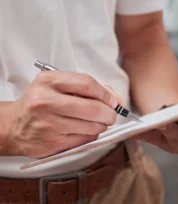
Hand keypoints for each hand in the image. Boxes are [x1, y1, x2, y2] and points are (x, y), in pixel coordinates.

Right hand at [3, 71, 120, 157]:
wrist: (14, 125)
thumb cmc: (40, 101)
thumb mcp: (59, 84)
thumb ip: (89, 87)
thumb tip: (116, 100)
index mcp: (49, 81)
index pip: (87, 84)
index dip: (105, 94)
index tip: (113, 100)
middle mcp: (45, 102)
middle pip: (92, 108)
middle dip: (109, 113)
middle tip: (111, 114)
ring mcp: (47, 124)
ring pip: (91, 126)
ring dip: (101, 125)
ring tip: (96, 121)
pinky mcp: (51, 143)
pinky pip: (84, 140)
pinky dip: (91, 135)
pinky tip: (84, 130)